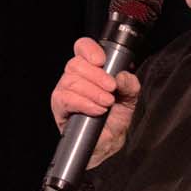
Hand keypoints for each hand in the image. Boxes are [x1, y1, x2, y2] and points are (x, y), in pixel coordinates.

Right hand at [49, 37, 140, 166]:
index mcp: (90, 69)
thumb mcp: (129, 99)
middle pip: (76, 64)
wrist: (107, 143)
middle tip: (111, 90)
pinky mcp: (59, 107)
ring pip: (71, 80)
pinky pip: (65, 98)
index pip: (82, 47)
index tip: (102, 61)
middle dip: (97, 76)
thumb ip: (130, 85)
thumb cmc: (114, 119)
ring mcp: (64, 90)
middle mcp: (75, 76)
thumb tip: (123, 76)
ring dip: (92, 92)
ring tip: (106, 103)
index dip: (90, 50)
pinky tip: (96, 110)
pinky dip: (83, 103)